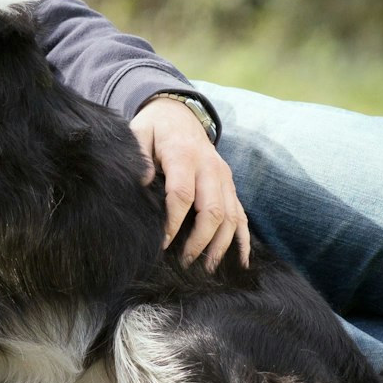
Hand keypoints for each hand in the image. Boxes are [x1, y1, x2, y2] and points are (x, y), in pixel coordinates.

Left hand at [130, 96, 250, 270]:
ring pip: (231, 216)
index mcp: (184, 155)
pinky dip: (243, 239)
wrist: (181, 113)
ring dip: (221, 245)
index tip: (162, 244)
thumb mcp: (140, 132)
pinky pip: (241, 214)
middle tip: (185, 263)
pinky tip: (240, 261)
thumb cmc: (156, 128)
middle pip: (212, 210)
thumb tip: (143, 182)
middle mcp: (210, 167)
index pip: (182, 194)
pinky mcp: (230, 185)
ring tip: (208, 269)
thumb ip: (139, 155)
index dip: (173, 222)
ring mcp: (224, 177)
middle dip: (200, 241)